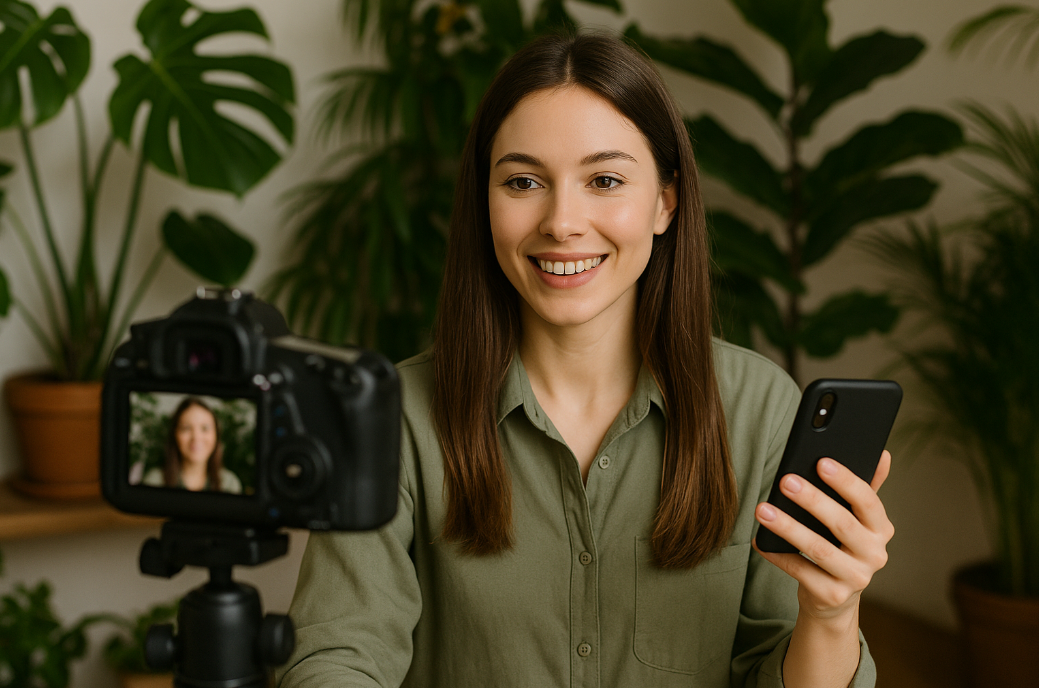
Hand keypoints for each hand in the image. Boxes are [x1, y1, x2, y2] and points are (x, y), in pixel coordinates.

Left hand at [753, 451, 893, 619]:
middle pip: (842, 524)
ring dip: (789, 528)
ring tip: (763, 510)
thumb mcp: (857, 519)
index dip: (846, 481)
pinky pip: (801, 572)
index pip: (868, 501)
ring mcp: (856, 578)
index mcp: (881, 529)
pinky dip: (779, 556)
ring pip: (820, 549)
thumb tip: (882, 453)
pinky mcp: (833, 596)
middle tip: (786, 481)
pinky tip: (760, 541)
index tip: (821, 462)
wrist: (834, 598)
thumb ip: (866, 488)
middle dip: (813, 500)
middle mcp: (875, 554)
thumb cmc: (842, 546)